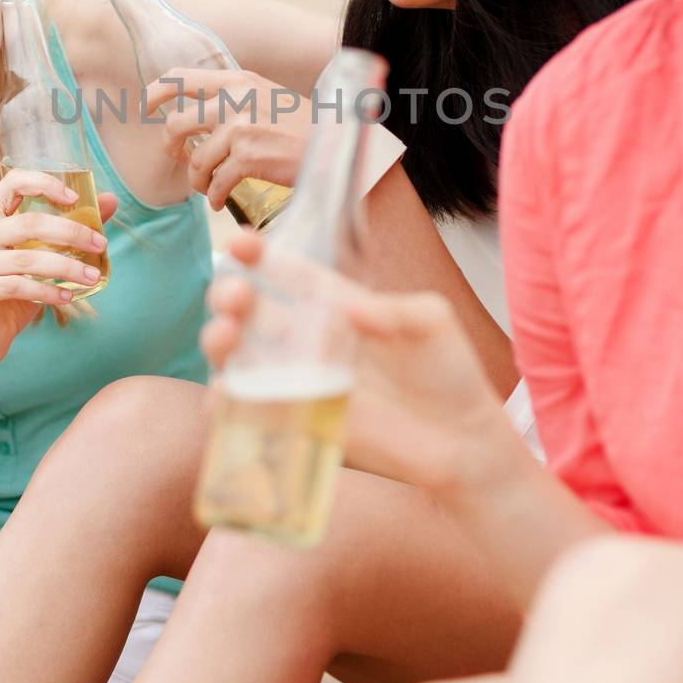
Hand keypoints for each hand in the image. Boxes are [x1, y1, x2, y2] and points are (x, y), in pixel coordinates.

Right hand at [0, 169, 117, 369]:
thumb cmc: (16, 289)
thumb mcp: (44, 255)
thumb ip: (72, 227)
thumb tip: (110, 199)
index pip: (13, 182)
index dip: (44, 183)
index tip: (75, 199)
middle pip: (28, 223)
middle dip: (71, 232)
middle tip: (100, 244)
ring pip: (27, 258)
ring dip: (67, 267)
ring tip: (92, 277)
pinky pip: (17, 286)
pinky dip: (47, 291)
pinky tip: (68, 297)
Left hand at [143, 68, 309, 210]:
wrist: (334, 144)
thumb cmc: (302, 126)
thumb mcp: (266, 95)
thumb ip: (234, 97)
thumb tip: (197, 114)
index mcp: (237, 80)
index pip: (180, 77)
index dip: (156, 93)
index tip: (146, 108)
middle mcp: (235, 99)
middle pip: (176, 124)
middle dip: (172, 147)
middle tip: (182, 157)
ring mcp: (240, 129)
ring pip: (195, 161)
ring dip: (196, 180)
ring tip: (207, 187)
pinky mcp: (247, 158)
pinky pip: (215, 182)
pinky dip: (213, 196)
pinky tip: (220, 200)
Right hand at [202, 233, 513, 494]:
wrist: (463, 440)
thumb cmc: (450, 374)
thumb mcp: (431, 322)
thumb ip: (397, 309)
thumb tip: (352, 310)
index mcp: (338, 306)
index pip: (289, 274)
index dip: (261, 255)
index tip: (240, 241)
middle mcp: (311, 340)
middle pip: (253, 311)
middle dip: (231, 296)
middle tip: (235, 296)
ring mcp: (301, 382)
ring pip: (240, 357)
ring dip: (219, 340)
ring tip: (224, 335)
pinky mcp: (299, 424)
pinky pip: (249, 412)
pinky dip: (226, 402)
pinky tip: (223, 392)